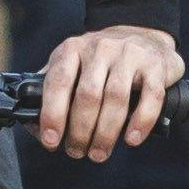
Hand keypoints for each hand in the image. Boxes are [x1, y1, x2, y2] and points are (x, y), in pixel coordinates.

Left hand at [40, 22, 184, 160]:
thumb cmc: (101, 61)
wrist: (144, 35)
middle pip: (87, 95)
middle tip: (77, 152)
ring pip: (116, 98)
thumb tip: (32, 125)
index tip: (50, 140)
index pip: (58, 82)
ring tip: (99, 153)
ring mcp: (129, 54)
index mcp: (73, 49)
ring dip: (106, 132)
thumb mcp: (72, 63)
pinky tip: (132, 139)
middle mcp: (100, 48)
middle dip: (80, 131)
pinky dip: (141, 121)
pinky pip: (149, 97)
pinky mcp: (155, 65)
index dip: (52, 114)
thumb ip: (52, 88)